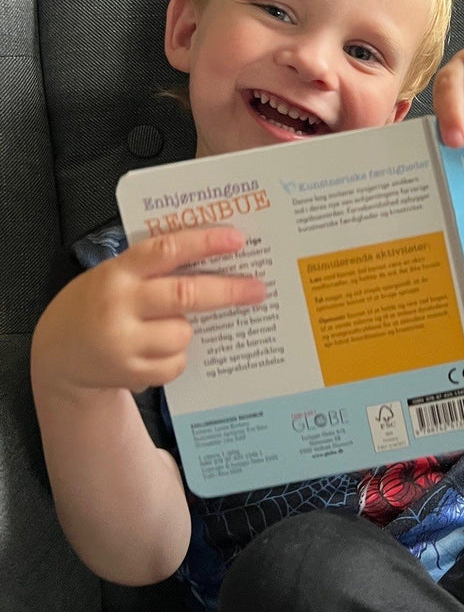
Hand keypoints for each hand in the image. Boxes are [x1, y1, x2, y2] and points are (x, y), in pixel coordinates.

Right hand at [32, 227, 265, 396]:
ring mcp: (123, 341)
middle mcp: (119, 304)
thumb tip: (217, 261)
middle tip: (257, 290)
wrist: (59, 352)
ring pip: (183, 333)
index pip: (166, 249)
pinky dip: (175, 358)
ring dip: (186, 331)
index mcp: (118, 271)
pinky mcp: (130, 372)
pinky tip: (154, 352)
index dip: (204, 242)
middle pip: (185, 294)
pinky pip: (175, 364)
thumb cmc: (98, 305)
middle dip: (228, 291)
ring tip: (164, 329)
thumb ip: (154, 268)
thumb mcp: (116, 276)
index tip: (237, 239)